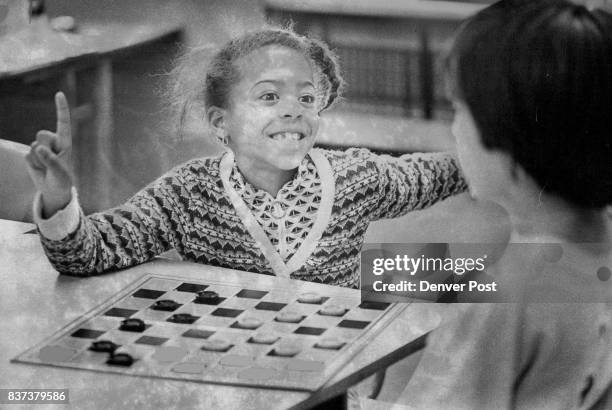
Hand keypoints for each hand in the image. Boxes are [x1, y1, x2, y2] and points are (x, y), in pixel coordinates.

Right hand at [25, 92, 73, 217]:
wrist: (53, 190)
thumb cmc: (61, 180)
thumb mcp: (60, 173)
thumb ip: (51, 160)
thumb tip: (38, 148)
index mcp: (65, 142)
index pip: (63, 122)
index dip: (61, 108)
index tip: (59, 94)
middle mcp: (52, 141)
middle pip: (42, 135)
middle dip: (45, 148)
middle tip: (52, 162)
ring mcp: (40, 147)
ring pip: (34, 147)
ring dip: (40, 160)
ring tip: (47, 167)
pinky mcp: (30, 154)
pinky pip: (28, 157)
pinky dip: (34, 165)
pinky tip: (39, 169)